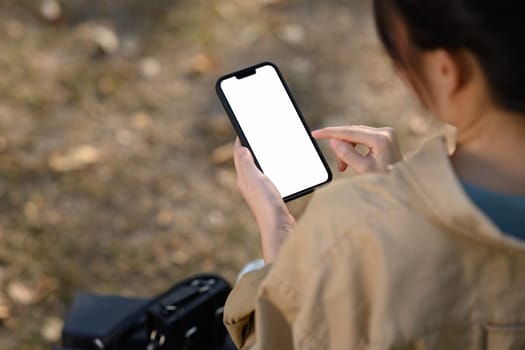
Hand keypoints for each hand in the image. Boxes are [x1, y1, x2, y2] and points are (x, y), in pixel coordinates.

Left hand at [233, 138, 294, 262]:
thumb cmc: (267, 205)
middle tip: (254, 135)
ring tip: (265, 148)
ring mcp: (258, 191)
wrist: (279, 228)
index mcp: (244, 179)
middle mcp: (248, 185)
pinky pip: (266, 177)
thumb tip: (240, 148)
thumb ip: (248, 165)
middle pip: (246, 161)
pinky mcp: (268, 197)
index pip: (239, 155)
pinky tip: (278, 169)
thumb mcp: (257, 181)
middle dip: (249, 148)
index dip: (240, 141)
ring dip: (259, 158)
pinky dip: (270, 169)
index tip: (242, 128)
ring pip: (257, 169)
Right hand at [312, 126, 402, 173]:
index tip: (315, 134)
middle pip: (352, 133)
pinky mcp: (384, 137)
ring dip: (347, 149)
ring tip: (345, 166)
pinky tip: (353, 160)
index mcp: (381, 139)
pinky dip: (354, 148)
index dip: (330, 133)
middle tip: (339, 166)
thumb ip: (346, 154)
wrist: (403, 187)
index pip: (349, 132)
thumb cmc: (385, 182)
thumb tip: (333, 140)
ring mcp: (386, 133)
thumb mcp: (363, 170)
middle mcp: (385, 132)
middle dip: (341, 147)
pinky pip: (362, 138)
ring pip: (356, 135)